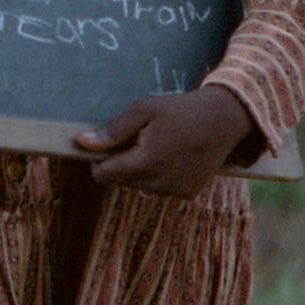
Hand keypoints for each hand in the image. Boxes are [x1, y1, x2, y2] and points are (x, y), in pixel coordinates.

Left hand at [72, 85, 256, 196]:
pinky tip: (173, 156)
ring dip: (140, 169)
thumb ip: (112, 131)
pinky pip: (159, 188)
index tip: (107, 144)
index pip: (103, 175)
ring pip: (139, 185)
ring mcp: (175, 191)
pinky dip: (159, 175)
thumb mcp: (143, 111)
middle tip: (139, 139)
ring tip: (159, 145)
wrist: (224, 120)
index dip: (99, 160)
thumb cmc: (180, 110)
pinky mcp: (188, 194)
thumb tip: (81, 143)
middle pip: (120, 181)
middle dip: (121, 162)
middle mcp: (159, 183)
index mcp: (146, 162)